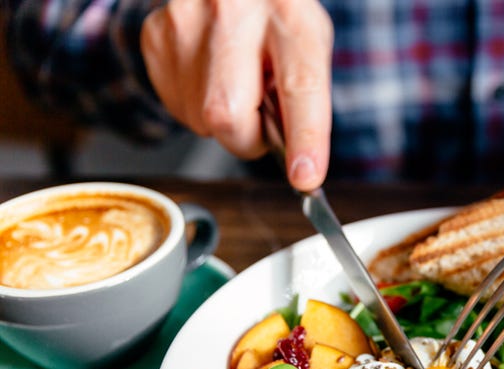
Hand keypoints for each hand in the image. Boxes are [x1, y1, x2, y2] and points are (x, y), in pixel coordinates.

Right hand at [140, 0, 332, 190]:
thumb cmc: (274, 15)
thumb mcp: (308, 42)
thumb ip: (304, 95)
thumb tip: (296, 157)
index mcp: (287, 13)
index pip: (299, 87)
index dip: (304, 138)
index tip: (305, 177)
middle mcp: (234, 10)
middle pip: (228, 115)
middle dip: (247, 140)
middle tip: (259, 125)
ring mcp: (186, 20)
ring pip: (201, 119)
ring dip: (223, 121)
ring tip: (235, 83)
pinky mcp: (156, 35)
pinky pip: (178, 107)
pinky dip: (198, 106)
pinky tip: (209, 74)